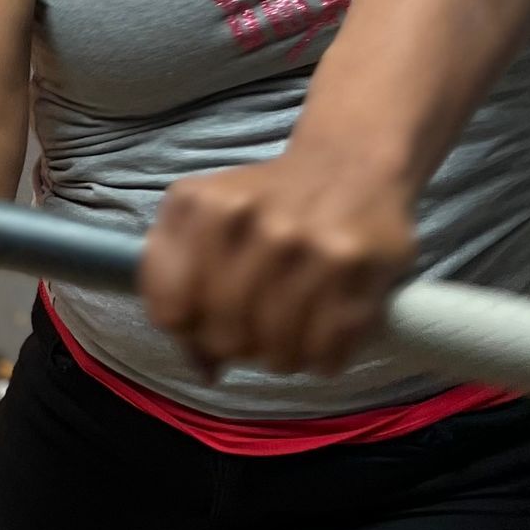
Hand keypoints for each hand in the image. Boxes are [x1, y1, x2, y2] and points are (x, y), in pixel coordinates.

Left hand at [137, 147, 416, 379]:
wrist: (350, 162)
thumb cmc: (266, 201)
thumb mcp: (205, 218)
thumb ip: (181, 283)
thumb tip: (204, 368)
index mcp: (204, 206)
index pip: (173, 312)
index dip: (187, 333)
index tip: (204, 326)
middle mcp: (255, 224)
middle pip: (226, 337)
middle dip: (237, 347)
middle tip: (252, 333)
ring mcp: (309, 246)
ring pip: (279, 353)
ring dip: (282, 357)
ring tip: (288, 337)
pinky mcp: (357, 267)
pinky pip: (326, 352)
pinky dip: (321, 358)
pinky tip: (322, 335)